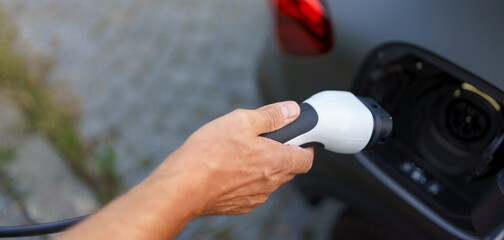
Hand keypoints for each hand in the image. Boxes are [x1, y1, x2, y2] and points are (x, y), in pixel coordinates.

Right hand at [147, 101, 313, 215]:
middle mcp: (269, 184)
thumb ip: (271, 116)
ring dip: (261, 166)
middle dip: (280, 153)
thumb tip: (292, 110)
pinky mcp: (239, 205)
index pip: (306, 159)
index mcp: (276, 162)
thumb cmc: (209, 153)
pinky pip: (251, 190)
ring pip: (268, 180)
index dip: (304, 146)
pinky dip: (245, 179)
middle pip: (288, 169)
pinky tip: (227, 168)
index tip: (294, 136)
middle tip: (260, 140)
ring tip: (237, 152)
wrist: (182, 187)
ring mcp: (254, 197)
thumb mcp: (241, 121)